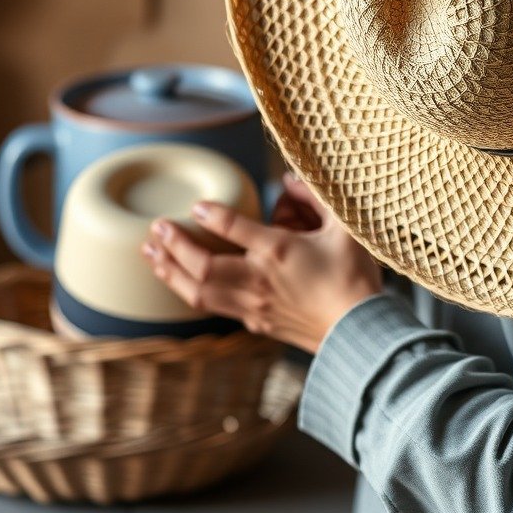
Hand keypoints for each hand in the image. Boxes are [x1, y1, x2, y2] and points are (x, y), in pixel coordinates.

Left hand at [142, 172, 382, 352]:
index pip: (234, 228)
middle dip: (174, 246)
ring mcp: (254, 305)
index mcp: (280, 252)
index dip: (210, 216)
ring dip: (171, 272)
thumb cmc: (355, 277)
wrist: (361, 332)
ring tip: (150, 255)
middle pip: (203, 266)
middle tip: (155, 228)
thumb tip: (288, 179)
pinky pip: (215, 307)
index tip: (195, 207)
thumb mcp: (344, 228)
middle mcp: (259, 280)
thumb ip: (316, 198)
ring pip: (200, 292)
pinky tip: (180, 282)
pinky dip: (191, 292)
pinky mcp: (256, 322)